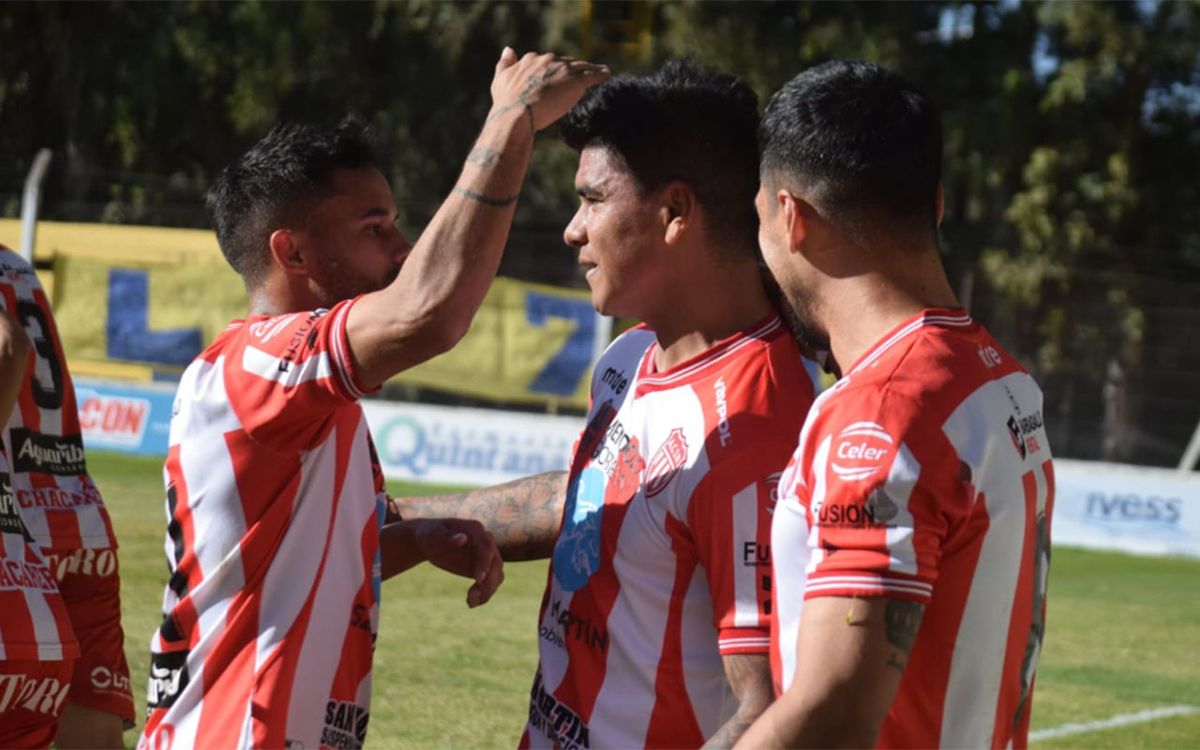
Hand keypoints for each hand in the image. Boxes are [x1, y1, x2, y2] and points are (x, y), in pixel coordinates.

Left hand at [412, 518, 504, 606]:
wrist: (430, 543)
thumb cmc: (430, 535)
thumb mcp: (433, 535)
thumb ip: (447, 537)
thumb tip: (463, 538)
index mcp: (475, 530)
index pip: (486, 545)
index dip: (485, 562)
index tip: (478, 578)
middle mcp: (485, 542)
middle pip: (496, 563)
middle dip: (488, 581)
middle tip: (472, 596)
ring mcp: (486, 556)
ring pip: (497, 575)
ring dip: (487, 591)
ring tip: (470, 602)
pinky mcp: (484, 569)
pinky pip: (490, 583)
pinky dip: (484, 595)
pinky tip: (471, 603)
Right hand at [489, 47, 608, 131]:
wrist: (517, 113)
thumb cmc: (506, 102)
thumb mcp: (500, 79)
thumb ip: (505, 63)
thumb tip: (508, 49)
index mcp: (531, 59)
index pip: (548, 61)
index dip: (555, 69)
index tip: (560, 75)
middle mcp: (548, 60)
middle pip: (566, 63)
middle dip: (573, 70)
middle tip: (582, 76)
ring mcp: (563, 69)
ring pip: (581, 67)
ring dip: (591, 69)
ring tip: (600, 72)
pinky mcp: (576, 80)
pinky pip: (593, 75)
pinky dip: (601, 74)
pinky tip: (607, 75)